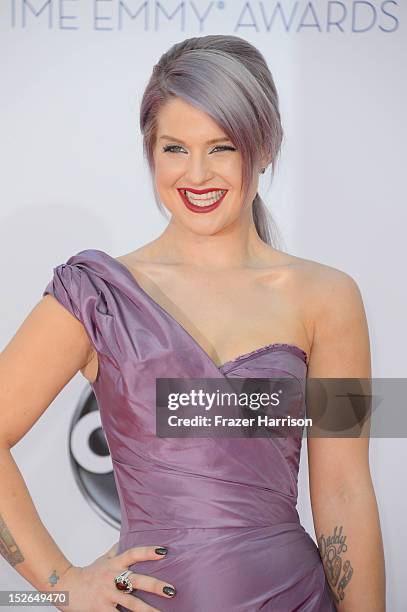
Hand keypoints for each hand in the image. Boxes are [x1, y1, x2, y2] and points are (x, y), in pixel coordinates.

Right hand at [55, 541, 175, 611]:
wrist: (65, 586)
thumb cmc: (86, 573)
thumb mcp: (102, 559)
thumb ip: (116, 551)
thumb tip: (125, 540)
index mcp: (114, 564)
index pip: (133, 554)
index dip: (148, 552)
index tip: (163, 551)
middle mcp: (112, 578)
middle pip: (136, 580)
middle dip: (155, 586)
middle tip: (171, 590)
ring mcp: (107, 594)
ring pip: (130, 603)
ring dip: (147, 610)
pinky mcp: (101, 609)